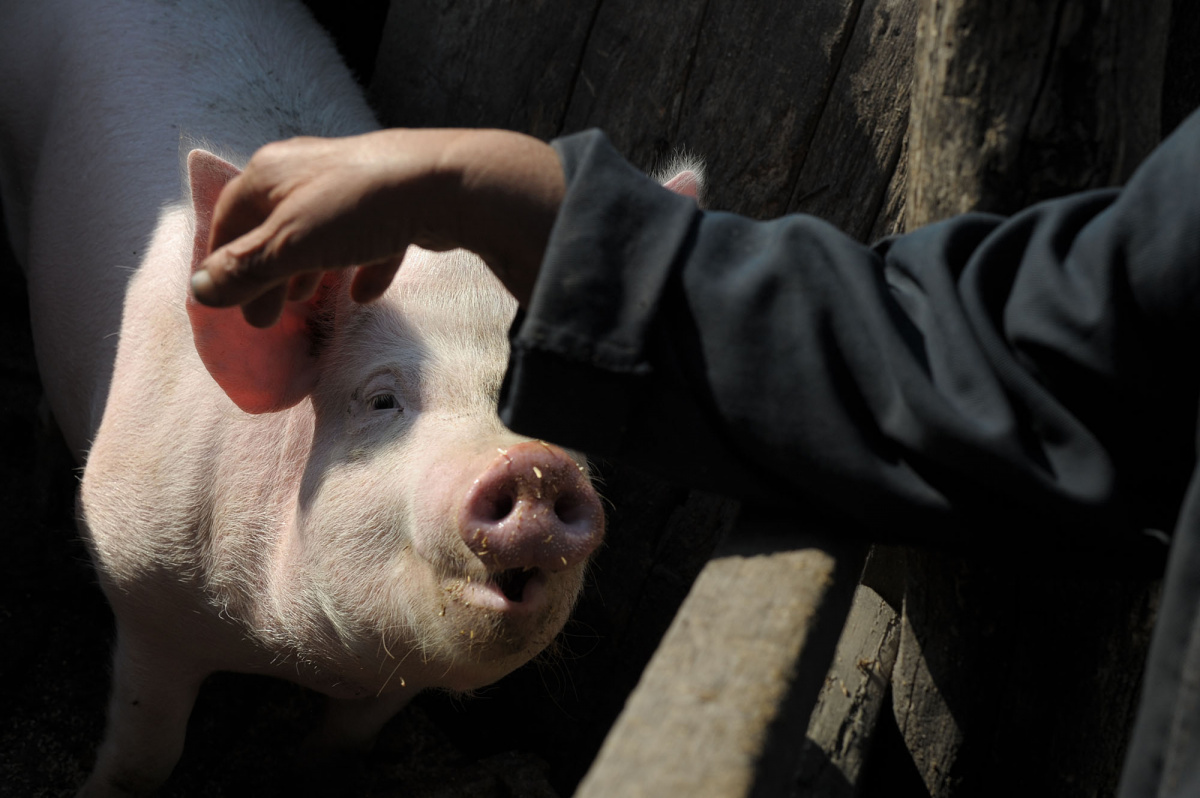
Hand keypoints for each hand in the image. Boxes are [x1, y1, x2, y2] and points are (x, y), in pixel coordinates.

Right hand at [191, 128, 565, 325]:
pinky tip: (366, 294)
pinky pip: (370, 239)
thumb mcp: (291, 245)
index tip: (226, 303)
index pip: (229, 218)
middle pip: (274, 228)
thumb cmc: (357, 210)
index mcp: (271, 173)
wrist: (443, 186)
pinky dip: (363, 266)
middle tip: (266, 319)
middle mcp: (307, 171)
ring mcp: (353, 185)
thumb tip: (201, 292)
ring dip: (308, 269)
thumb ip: (247, 270)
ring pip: (319, 232)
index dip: (223, 262)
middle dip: (268, 275)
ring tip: (306, 301)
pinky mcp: (394, 203)